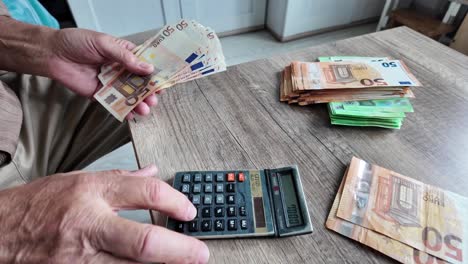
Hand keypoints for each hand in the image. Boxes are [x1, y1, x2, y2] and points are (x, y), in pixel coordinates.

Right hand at [0, 165, 208, 262]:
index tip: (189, 212)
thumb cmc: (39, 204)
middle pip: (145, 242)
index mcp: (91, 192)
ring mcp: (79, 258)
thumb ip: (120, 179)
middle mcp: (88, 225)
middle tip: (201, 253)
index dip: (176, 201)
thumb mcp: (79, 179)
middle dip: (180, 250)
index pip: (146, 193)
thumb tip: (152, 172)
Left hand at [49, 28, 157, 117]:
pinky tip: (132, 114)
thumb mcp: (104, 43)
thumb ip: (125, 57)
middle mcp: (120, 69)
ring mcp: (112, 83)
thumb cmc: (77, 42)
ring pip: (130, 94)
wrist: (54, 54)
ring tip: (145, 108)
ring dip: (139, 102)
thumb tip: (147, 67)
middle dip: (149, 91)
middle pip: (140, 82)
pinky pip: (115, 103)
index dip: (154, 72)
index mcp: (124, 54)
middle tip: (154, 98)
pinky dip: (124, 110)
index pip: (144, 63)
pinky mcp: (101, 94)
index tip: (163, 80)